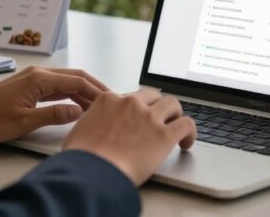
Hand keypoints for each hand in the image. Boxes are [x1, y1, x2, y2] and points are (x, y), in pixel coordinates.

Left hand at [0, 66, 107, 143]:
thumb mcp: (25, 122)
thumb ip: (54, 115)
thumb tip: (78, 112)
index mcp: (39, 79)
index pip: (77, 82)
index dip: (95, 92)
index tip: (110, 102)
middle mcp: (37, 74)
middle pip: (74, 77)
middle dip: (93, 88)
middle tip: (110, 102)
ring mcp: (31, 79)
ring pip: (65, 81)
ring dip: (81, 92)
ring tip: (95, 106)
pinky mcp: (26, 86)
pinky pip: (54, 86)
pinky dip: (68, 94)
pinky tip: (74, 105)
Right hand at [63, 88, 195, 184]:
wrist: (91, 172)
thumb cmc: (81, 158)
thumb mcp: (79, 130)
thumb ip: (93, 123)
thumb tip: (95, 130)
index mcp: (108, 100)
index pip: (129, 97)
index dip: (135, 109)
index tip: (138, 118)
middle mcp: (130, 103)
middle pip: (153, 96)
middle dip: (157, 107)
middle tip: (159, 120)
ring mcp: (148, 117)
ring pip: (173, 104)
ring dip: (175, 115)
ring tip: (175, 128)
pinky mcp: (164, 135)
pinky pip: (186, 124)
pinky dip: (190, 132)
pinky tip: (186, 143)